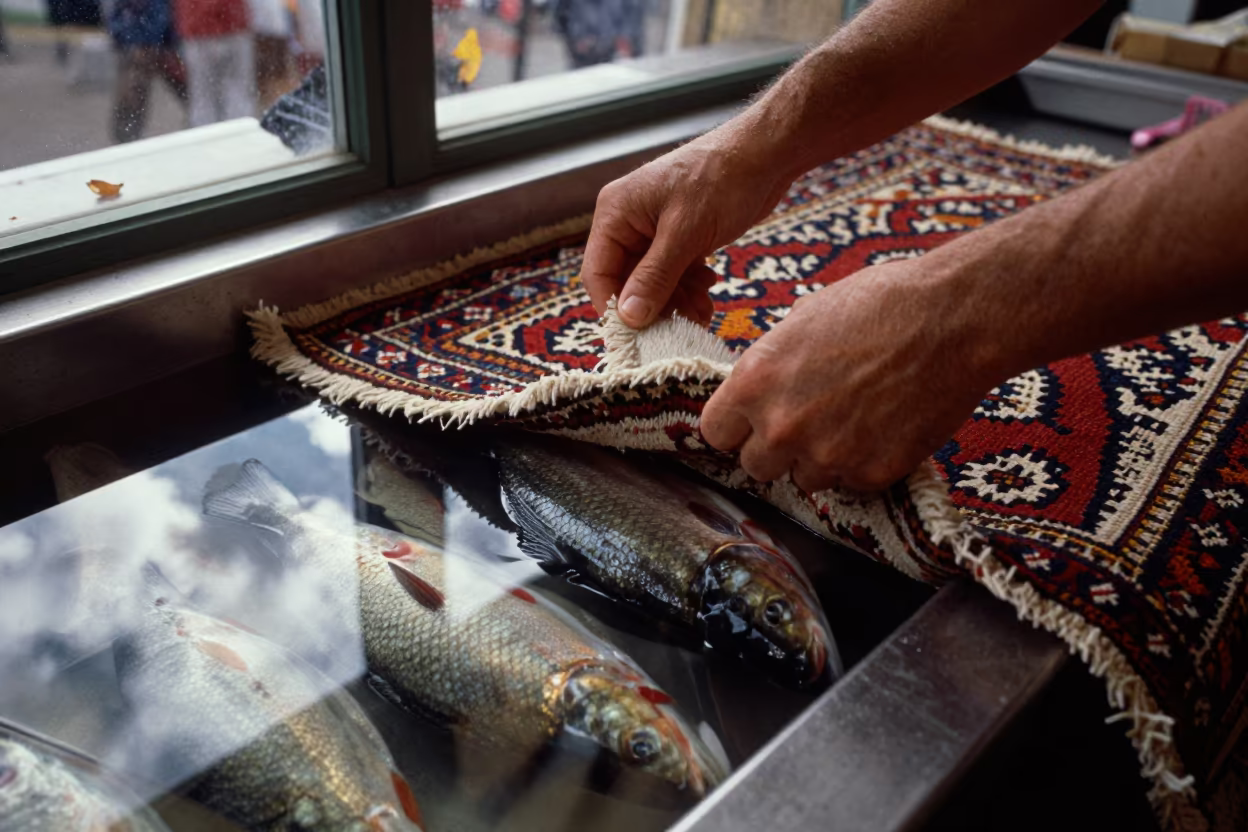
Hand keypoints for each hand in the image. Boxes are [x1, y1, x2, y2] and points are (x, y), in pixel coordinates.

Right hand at [579, 126, 793, 327]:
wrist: (765, 154)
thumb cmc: (722, 180)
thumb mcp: (685, 233)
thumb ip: (654, 277)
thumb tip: (628, 317)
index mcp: (616, 212)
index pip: (597, 272)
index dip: (615, 307)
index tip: (638, 335)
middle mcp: (628, 221)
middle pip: (625, 281)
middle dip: (652, 306)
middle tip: (680, 326)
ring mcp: (653, 229)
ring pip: (652, 282)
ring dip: (675, 301)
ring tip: (701, 311)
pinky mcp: (678, 235)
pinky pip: (672, 273)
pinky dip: (688, 288)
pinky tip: (708, 292)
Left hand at [699, 256, 1002, 492]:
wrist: (950, 320)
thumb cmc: (878, 305)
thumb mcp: (802, 321)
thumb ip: (770, 366)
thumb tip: (758, 390)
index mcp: (755, 382)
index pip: (715, 433)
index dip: (736, 426)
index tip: (752, 421)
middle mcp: (782, 426)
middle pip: (755, 466)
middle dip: (776, 448)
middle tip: (809, 420)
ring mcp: (826, 455)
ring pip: (804, 478)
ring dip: (820, 458)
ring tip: (853, 417)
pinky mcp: (870, 474)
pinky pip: (851, 483)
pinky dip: (863, 462)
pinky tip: (884, 425)